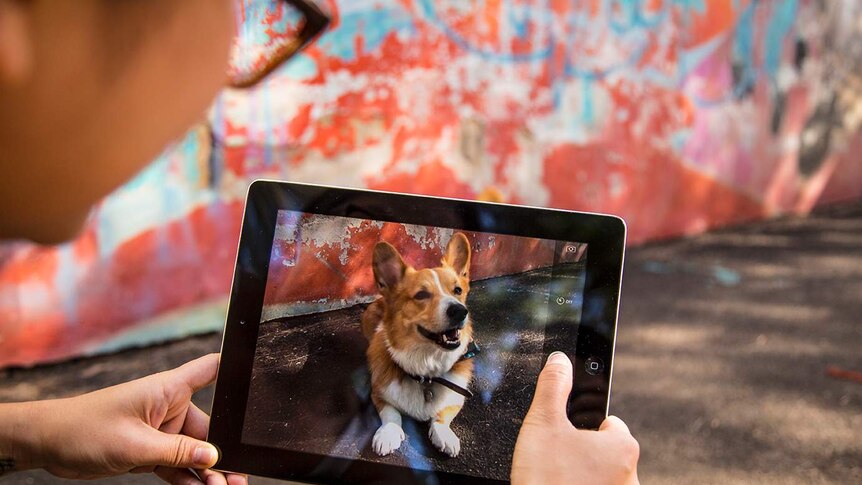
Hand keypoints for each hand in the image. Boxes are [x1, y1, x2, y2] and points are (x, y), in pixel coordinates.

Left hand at [26, 353, 245, 484]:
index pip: (210, 369)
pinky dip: (189, 478)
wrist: (47, 444)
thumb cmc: (85, 429)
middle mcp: (169, 407)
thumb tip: (215, 460)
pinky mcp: (150, 451)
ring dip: (207, 471)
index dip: (235, 370)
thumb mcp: (135, 445)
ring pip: (194, 451)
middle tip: (238, 475)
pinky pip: (177, 465)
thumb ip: (178, 453)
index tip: (261, 380)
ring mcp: (160, 430)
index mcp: (168, 389)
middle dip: (222, 452)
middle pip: (209, 426)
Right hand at [512, 352, 639, 484]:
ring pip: (600, 476)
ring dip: (582, 475)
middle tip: (555, 460)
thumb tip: (560, 360)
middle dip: (581, 453)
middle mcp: (631, 475)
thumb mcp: (543, 423)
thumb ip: (553, 386)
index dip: (582, 425)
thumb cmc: (547, 481)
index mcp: (622, 446)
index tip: (565, 436)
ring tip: (556, 479)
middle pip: (604, 451)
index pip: (608, 422)